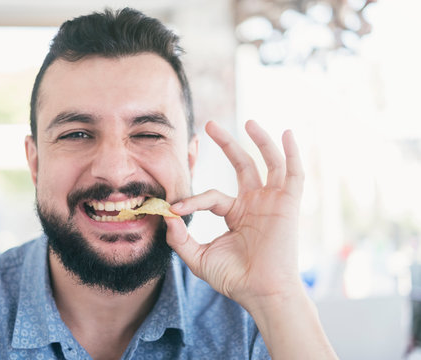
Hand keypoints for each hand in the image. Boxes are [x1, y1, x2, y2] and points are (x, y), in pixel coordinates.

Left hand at [165, 120, 304, 309]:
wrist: (260, 292)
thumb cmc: (234, 278)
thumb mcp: (198, 257)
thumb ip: (180, 239)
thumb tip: (166, 216)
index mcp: (235, 214)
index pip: (211, 195)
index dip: (192, 199)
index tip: (174, 206)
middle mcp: (254, 203)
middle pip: (242, 165)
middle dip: (227, 144)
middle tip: (209, 126)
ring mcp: (272, 201)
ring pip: (268, 163)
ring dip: (260, 141)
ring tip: (248, 121)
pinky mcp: (287, 204)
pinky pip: (293, 174)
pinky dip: (292, 153)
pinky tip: (287, 133)